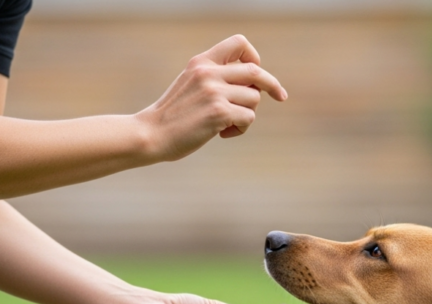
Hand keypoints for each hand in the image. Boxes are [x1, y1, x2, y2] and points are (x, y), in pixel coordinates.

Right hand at [137, 35, 287, 161]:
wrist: (151, 134)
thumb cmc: (172, 115)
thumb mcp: (190, 84)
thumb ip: (214, 77)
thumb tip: (252, 84)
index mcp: (202, 62)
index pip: (239, 43)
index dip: (254, 57)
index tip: (257, 71)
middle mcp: (209, 73)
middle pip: (255, 72)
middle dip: (272, 85)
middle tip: (281, 96)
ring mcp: (214, 92)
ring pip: (254, 99)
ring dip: (247, 114)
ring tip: (227, 124)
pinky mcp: (219, 112)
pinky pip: (248, 117)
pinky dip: (240, 128)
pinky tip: (222, 133)